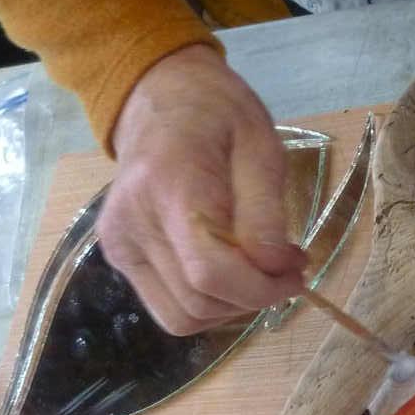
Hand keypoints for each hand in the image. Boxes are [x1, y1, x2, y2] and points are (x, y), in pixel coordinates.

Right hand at [98, 44, 304, 334]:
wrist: (159, 97)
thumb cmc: (218, 114)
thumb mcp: (261, 146)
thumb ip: (266, 213)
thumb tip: (274, 270)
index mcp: (168, 184)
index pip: (210, 271)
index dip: (260, 288)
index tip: (296, 272)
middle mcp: (131, 221)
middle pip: (198, 300)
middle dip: (253, 297)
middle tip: (287, 269)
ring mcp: (118, 243)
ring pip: (182, 316)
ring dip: (230, 306)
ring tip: (258, 269)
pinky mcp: (117, 256)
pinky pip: (168, 307)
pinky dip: (207, 303)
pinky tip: (228, 272)